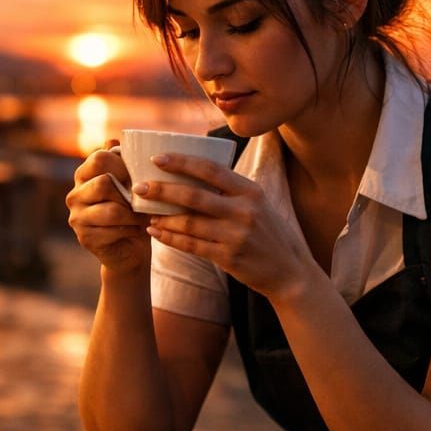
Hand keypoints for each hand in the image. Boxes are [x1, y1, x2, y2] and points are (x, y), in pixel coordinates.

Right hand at [66, 140, 151, 274]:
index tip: (139, 175)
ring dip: (133, 214)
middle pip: (103, 183)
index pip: (99, 158)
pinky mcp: (84, 238)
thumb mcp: (130, 183)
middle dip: (129, 192)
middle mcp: (75, 194)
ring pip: (112, 210)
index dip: (123, 164)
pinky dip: (130, 229)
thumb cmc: (132, 210)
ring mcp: (77, 217)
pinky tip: (136, 230)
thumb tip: (113, 139)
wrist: (130, 247)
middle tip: (142, 199)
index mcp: (84, 175)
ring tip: (143, 216)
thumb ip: (123, 162)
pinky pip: (113, 230)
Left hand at [138, 152, 319, 299]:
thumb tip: (192, 170)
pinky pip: (192, 245)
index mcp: (250, 190)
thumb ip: (231, 189)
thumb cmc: (269, 233)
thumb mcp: (258, 203)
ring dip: (163, 217)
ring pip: (189, 223)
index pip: (210, 170)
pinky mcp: (229, 258)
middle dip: (162, 190)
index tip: (157, 159)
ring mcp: (236, 235)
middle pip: (193, 196)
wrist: (290, 272)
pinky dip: (171, 238)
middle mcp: (244, 211)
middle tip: (140, 188)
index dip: (181, 162)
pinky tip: (156, 231)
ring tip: (146, 212)